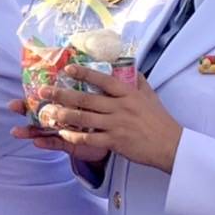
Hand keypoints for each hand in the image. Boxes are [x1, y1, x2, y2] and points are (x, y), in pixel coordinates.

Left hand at [20, 65, 183, 171]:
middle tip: (44, 91)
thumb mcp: (150, 96)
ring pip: (84, 118)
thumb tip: (130, 68)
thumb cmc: (160, 120)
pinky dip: (74, 135)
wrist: (171, 145)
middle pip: (86, 99)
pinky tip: (63, 133)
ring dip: (63, 115)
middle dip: (62, 94)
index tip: (67, 69)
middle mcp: (120, 107)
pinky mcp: (115, 142)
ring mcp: (117, 125)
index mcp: (128, 94)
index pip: (103, 80)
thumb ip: (138, 82)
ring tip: (47, 112)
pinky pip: (89, 138)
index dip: (84, 74)